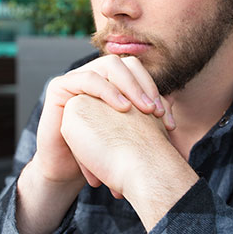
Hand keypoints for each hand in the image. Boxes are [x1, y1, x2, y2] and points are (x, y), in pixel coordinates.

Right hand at [16, 55, 174, 233]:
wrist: (68, 170)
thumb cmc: (100, 152)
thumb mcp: (128, 131)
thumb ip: (145, 114)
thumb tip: (173, 100)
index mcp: (109, 81)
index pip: (137, 71)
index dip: (154, 88)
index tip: (165, 118)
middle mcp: (94, 74)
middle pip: (125, 63)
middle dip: (144, 85)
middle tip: (155, 111)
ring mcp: (76, 77)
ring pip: (109, 65)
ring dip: (130, 86)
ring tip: (142, 110)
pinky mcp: (59, 86)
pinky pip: (88, 78)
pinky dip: (108, 90)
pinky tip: (122, 108)